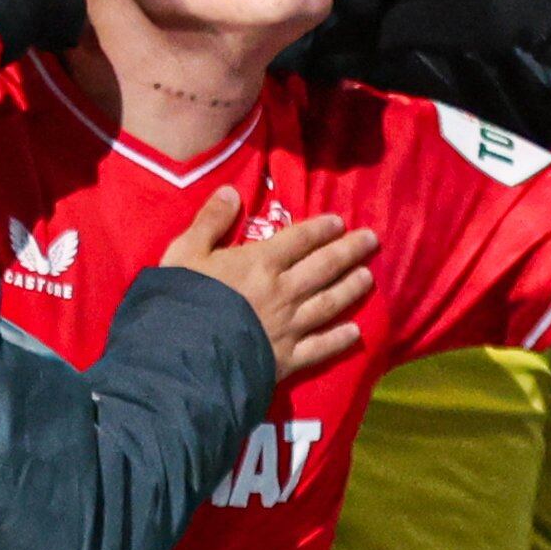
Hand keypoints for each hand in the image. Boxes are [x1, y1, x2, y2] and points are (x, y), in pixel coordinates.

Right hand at [162, 198, 374, 381]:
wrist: (181, 356)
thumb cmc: (178, 301)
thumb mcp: (184, 252)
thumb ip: (210, 221)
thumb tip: (232, 191)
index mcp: (260, 263)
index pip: (299, 240)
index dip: (321, 229)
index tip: (340, 221)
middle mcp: (283, 291)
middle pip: (323, 267)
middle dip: (349, 251)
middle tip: (371, 240)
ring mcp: (288, 327)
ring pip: (329, 303)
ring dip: (351, 289)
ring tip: (368, 278)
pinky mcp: (285, 359)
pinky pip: (319, 348)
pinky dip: (339, 340)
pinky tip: (355, 333)